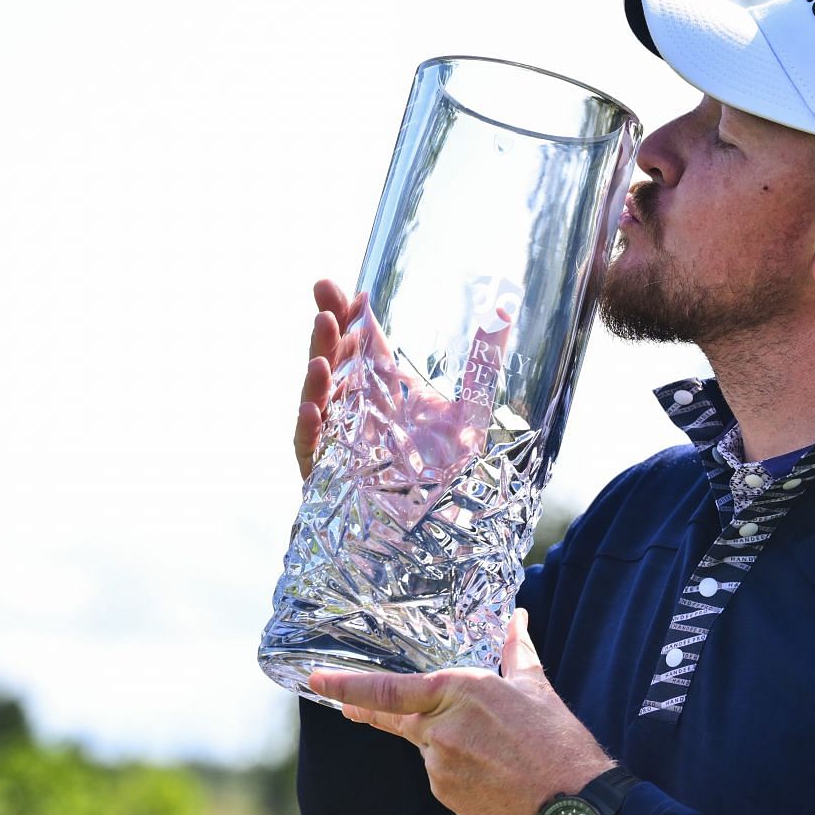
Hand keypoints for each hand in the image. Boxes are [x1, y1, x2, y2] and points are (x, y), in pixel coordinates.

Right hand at [292, 277, 513, 483]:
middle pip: (334, 364)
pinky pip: (312, 451)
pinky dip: (309, 430)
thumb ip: (483, 364)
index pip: (363, 346)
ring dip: (315, 378)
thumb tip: (504, 310)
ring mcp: (340, 441)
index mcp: (386, 392)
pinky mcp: (331, 477)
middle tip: (324, 300)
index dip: (352, 317)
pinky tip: (312, 410)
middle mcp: (358, 411)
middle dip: (327, 334)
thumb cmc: (455, 471)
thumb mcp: (473, 412)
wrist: (447, 526)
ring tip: (319, 356)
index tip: (344, 288)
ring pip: (318, 402)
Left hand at [308, 610, 614, 814]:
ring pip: (427, 748)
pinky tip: (494, 775)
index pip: (388, 689)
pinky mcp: (446, 798)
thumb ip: (517, 652)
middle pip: (395, 719)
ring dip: (447, 745)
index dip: (346, 686)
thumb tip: (517, 618)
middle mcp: (440, 729)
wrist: (571, 809)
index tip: (316, 680)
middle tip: (350, 707)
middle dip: (370, 712)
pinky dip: (460, 770)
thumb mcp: (537, 689)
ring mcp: (439, 768)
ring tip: (497, 752)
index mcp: (460, 691)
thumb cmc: (559, 744)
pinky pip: (443, 776)